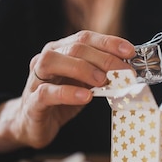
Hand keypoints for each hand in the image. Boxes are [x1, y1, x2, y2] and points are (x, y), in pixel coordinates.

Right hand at [0, 31, 135, 152]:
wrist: (32, 123)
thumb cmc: (61, 100)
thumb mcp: (84, 84)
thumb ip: (101, 74)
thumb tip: (127, 70)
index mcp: (60, 50)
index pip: (85, 38)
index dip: (108, 42)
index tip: (130, 52)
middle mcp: (46, 59)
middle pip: (74, 48)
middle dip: (103, 58)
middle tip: (124, 72)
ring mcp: (36, 79)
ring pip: (52, 62)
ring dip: (82, 69)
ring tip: (102, 80)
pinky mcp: (32, 102)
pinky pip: (46, 93)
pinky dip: (67, 93)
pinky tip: (85, 97)